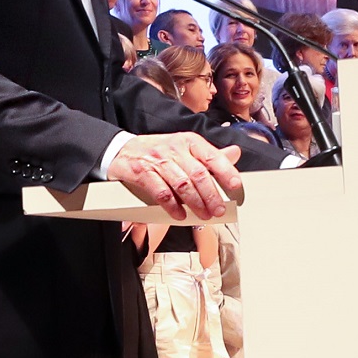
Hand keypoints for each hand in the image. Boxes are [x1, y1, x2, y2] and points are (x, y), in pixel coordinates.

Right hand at [108, 133, 242, 221]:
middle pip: (198, 174)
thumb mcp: (184, 148)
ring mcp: (157, 160)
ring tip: (203, 215)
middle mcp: (174, 148)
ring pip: (181, 184)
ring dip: (195, 203)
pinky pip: (161, 192)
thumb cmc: (157, 151)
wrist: (121, 150)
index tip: (236, 187)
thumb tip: (235, 153)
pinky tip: (179, 215)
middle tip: (219, 210)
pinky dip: (172, 206)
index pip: (212, 156)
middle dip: (211, 195)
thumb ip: (209, 154)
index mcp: (188, 141)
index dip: (226, 172)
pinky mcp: (142, 173)